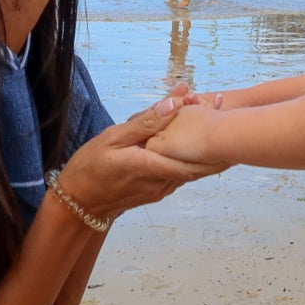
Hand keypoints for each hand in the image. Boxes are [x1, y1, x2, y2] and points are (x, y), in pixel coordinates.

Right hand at [58, 94, 226, 218]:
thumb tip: (175, 102)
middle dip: (215, 140)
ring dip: (204, 147)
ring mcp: (162, 188)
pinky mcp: (158, 190)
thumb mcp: (113, 138)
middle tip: (223, 110)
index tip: (225, 115)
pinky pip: (180, 171)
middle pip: (199, 163)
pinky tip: (191, 138)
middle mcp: (162, 181)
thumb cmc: (91, 167)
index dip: (215, 140)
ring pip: (191, 167)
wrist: (79, 202)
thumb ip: (145, 121)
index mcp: (152, 166)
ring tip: (212, 116)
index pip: (196, 158)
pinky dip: (190, 154)